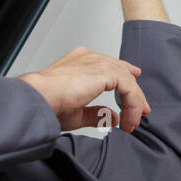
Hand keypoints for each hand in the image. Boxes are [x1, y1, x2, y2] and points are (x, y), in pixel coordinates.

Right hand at [17, 46, 151, 132]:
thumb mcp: (78, 112)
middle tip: (141, 112)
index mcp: (80, 62)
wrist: (39, 99)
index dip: (126, 80)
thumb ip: (97, 113)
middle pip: (122, 71)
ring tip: (133, 121)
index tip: (134, 100)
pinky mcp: (104, 71)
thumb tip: (113, 118)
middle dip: (135, 93)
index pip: (110, 67)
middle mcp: (89, 58)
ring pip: (127, 79)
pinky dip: (132, 104)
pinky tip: (129, 118)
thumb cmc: (49, 104)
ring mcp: (97, 62)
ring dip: (134, 102)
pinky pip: (128, 86)